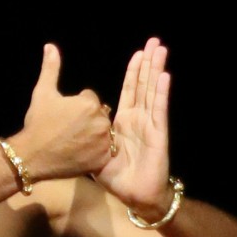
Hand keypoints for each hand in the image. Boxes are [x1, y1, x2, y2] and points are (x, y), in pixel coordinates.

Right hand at [15, 44, 118, 181]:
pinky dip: (96, 152)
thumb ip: (51, 69)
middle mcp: (101, 122)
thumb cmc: (38, 123)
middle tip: (69, 129)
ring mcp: (103, 142)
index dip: (77, 106)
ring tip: (74, 141)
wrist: (32, 156)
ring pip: (104, 133)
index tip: (64, 116)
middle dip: (88, 120)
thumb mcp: (43, 93)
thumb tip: (50, 46)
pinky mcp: (102, 159)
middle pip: (100, 116)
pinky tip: (79, 152)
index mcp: (89, 104)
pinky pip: (105, 151)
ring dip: (94, 135)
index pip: (91, 99)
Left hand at [95, 37, 171, 214]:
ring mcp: (151, 124)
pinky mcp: (158, 133)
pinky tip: (164, 76)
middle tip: (154, 41)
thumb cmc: (116, 177)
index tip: (138, 52)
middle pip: (144, 84)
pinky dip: (161, 92)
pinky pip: (159, 110)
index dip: (135, 71)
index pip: (131, 89)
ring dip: (157, 70)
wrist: (133, 195)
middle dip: (148, 62)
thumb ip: (86, 134)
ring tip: (161, 49)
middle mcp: (140, 118)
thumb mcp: (95, 151)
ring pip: (153, 91)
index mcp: (125, 120)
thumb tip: (72, 124)